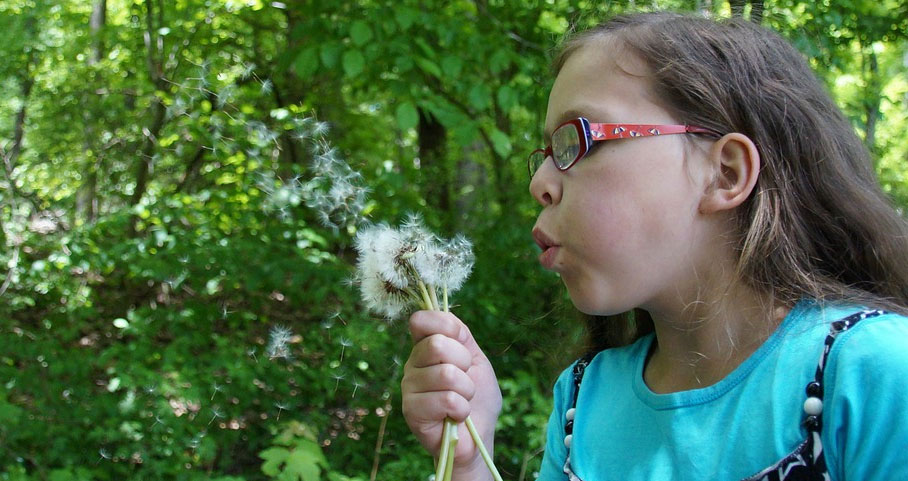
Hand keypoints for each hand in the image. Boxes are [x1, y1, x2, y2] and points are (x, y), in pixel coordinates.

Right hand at [401, 310, 501, 477]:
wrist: (478, 438)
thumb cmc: (478, 399)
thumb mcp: (476, 359)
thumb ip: (461, 335)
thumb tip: (445, 315)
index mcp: (425, 348)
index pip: (421, 320)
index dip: (445, 327)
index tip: (462, 345)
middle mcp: (412, 364)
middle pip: (437, 345)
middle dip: (464, 364)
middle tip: (465, 381)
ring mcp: (409, 387)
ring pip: (446, 374)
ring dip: (467, 390)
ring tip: (462, 401)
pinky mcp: (412, 411)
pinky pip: (446, 399)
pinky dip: (462, 408)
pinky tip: (456, 416)